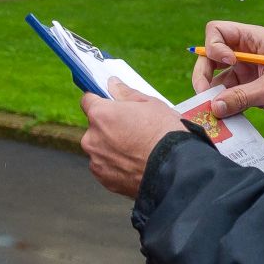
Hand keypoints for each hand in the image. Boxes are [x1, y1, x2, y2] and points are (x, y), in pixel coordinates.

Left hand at [79, 80, 184, 198]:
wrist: (175, 170)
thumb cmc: (165, 134)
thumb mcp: (150, 104)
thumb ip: (125, 93)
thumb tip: (113, 84)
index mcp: (101, 114)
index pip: (87, 101)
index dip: (100, 101)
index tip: (110, 105)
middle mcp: (92, 137)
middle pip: (95, 126)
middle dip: (109, 127)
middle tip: (133, 130)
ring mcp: (97, 160)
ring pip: (100, 148)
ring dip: (112, 147)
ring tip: (137, 150)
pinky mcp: (104, 179)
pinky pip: (105, 167)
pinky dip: (116, 166)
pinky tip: (135, 164)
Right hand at [193, 21, 263, 119]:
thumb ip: (243, 96)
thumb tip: (214, 106)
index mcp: (253, 39)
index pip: (218, 31)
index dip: (215, 46)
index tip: (228, 63)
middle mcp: (245, 52)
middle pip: (211, 55)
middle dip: (204, 73)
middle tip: (203, 93)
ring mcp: (246, 71)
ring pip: (217, 77)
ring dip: (212, 93)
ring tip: (212, 110)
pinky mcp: (249, 89)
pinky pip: (228, 94)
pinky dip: (223, 105)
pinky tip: (225, 116)